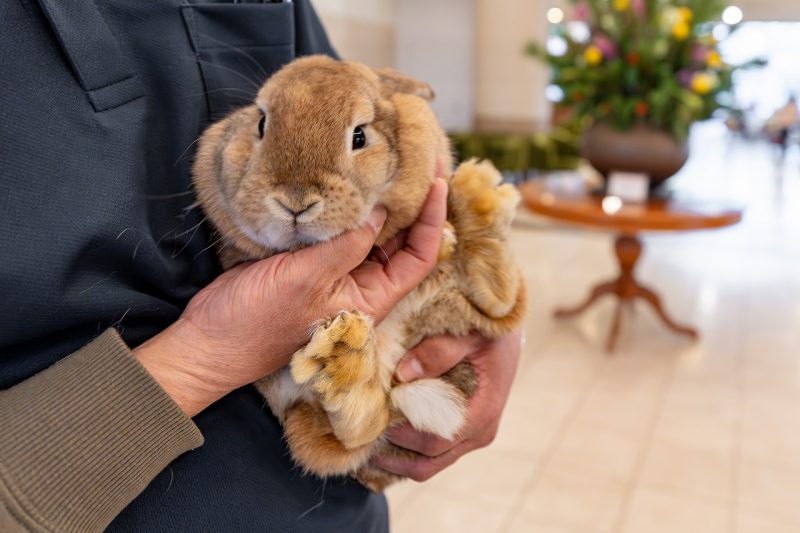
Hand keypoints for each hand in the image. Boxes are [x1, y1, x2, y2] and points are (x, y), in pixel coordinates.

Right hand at [134, 179, 447, 416]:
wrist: (211, 339)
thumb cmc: (259, 321)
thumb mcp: (308, 279)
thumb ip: (348, 245)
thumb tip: (382, 210)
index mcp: (371, 297)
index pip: (420, 256)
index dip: (434, 220)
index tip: (438, 180)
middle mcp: (360, 284)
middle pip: (402, 240)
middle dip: (415, 202)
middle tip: (422, 157)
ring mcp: (335, 270)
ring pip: (371, 231)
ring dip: (382, 199)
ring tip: (393, 160)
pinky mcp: (310, 259)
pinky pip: (341, 229)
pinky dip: (348, 205)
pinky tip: (350, 178)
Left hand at [372, 329, 521, 480]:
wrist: (504, 333)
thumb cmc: (487, 329)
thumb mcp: (467, 332)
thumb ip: (439, 350)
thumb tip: (403, 374)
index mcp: (484, 412)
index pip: (435, 441)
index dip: (401, 436)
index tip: (373, 417)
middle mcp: (479, 432)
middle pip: (427, 463)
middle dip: (390, 455)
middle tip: (358, 436)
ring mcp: (471, 437)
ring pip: (426, 465)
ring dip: (394, 457)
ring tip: (362, 441)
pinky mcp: (461, 434)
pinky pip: (429, 455)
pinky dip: (403, 451)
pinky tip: (379, 436)